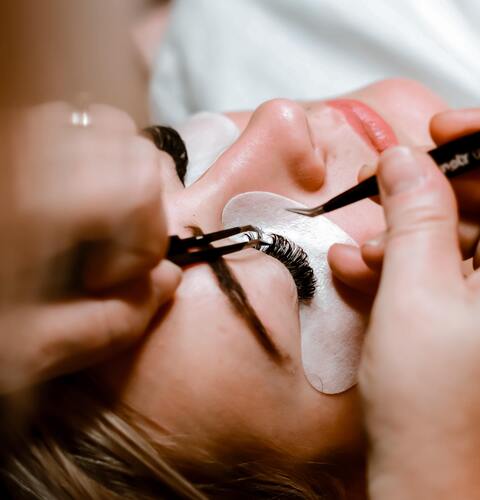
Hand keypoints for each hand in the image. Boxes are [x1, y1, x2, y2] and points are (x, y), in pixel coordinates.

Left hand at [0, 102, 180, 392]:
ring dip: (117, 177)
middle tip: (104, 252)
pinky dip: (89, 162)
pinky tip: (62, 205)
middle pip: (129, 144)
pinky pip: (67, 127)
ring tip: (86, 223)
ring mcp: (12, 135)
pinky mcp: (10, 139)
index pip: (136, 182)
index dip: (145, 239)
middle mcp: (21, 150)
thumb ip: (111, 322)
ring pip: (101, 124)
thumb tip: (168, 280)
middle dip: (140, 206)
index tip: (108, 280)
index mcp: (28, 202)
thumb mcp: (23, 354)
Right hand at [357, 147, 479, 497]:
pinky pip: (447, 267)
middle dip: (429, 192)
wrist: (429, 473)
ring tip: (363, 252)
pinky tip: (366, 270)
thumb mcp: (412, 293)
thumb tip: (403, 162)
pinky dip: (406, 262)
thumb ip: (413, 216)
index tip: (438, 134)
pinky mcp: (479, 312)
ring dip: (405, 234)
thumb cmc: (433, 406)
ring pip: (461, 234)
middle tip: (383, 190)